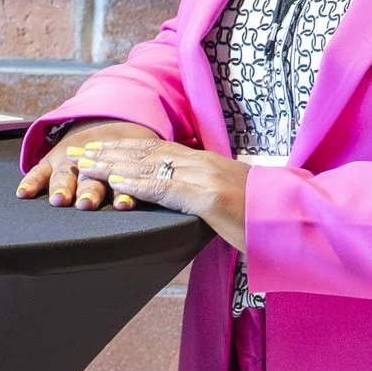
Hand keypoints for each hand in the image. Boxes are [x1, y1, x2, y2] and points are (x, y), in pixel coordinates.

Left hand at [16, 127, 247, 253]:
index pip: (158, 151)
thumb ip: (204, 197)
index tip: (99, 149)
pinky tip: (116, 182)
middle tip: (78, 152)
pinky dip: (137, 183)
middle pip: (147, 152)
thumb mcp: (229, 202)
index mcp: (207, 163)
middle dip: (109, 151)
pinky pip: (166, 187)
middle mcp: (203, 163)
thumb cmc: (263, 219)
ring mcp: (206, 177)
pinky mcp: (208, 196)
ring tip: (85, 164)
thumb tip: (189, 203)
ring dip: (113, 164)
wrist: (293, 222)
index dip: (125, 149)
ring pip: (150, 165)